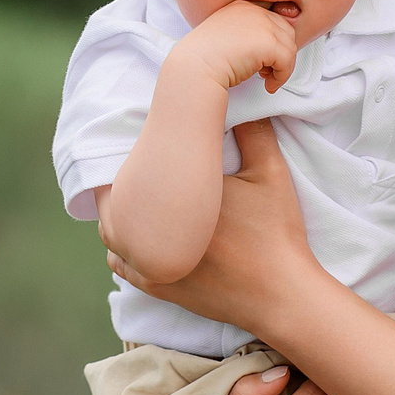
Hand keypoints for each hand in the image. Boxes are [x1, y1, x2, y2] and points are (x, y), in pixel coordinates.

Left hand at [109, 119, 322, 333]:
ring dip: (121, 218)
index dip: (135, 156)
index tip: (147, 149)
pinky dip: (124, 249)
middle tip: (142, 173)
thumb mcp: (271, 174)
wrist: (282, 293)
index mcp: (177, 199)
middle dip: (124, 185)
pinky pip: (121, 265)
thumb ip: (254, 133)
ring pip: (112, 234)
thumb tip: (235, 100)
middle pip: (114, 200)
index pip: (134, 168)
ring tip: (141, 204)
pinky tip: (142, 237)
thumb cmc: (276, 232)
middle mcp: (154, 233)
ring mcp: (151, 264)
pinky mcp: (157, 288)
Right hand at [169, 0, 301, 93]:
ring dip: (282, 67)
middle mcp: (254, 11)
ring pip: (289, 48)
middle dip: (280, 53)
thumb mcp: (227, 37)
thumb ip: (247, 35)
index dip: (273, 42)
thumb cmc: (205, 59)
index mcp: (242, 7)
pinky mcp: (268, 43)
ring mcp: (262, 25)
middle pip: (286, 32)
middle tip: (266, 70)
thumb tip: (269, 49)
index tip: (263, 59)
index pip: (273, 21)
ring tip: (266, 78)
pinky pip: (288, 61)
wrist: (194, 68)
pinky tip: (268, 85)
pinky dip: (282, 77)